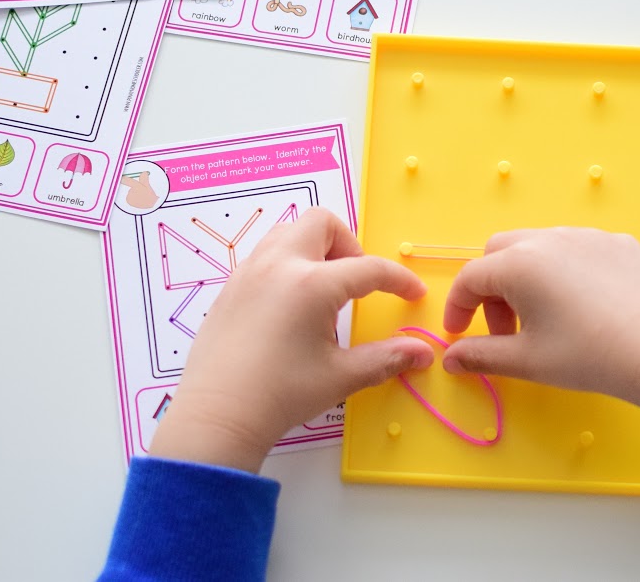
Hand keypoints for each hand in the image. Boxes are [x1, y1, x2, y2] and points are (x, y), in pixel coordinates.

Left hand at [150, 207, 432, 471]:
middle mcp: (279, 265)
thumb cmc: (280, 395)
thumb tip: (423, 354)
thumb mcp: (340, 377)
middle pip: (321, 223)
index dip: (398, 280)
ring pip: (288, 232)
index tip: (413, 295)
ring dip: (314, 248)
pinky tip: (290, 306)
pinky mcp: (230, 287)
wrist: (216, 416)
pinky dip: (287, 264)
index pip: (368, 269)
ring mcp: (249, 272)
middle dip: (348, 244)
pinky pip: (265, 255)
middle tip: (355, 283)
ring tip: (323, 290)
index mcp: (312, 284)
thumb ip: (386, 358)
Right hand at [442, 227, 639, 407]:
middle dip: (492, 287)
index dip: (458, 307)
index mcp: (519, 264)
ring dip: (529, 277)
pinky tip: (586, 305)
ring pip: (541, 246)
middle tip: (505, 328)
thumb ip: (480, 356)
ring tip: (546, 318)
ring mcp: (588, 236)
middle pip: (502, 252)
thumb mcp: (527, 361)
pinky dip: (568, 272)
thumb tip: (449, 359)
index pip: (471, 278)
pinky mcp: (619, 243)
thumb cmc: (586, 356)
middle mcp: (550, 239)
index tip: (459, 334)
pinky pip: (580, 249)